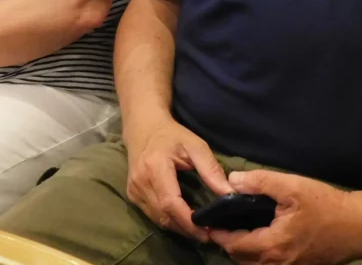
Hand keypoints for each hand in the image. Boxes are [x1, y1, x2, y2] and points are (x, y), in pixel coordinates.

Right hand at [124, 116, 232, 242]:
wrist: (143, 127)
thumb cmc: (171, 135)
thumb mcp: (195, 145)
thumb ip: (211, 169)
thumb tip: (229, 193)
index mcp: (155, 167)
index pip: (170, 203)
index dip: (188, 222)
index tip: (208, 231)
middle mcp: (140, 182)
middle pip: (164, 216)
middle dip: (187, 229)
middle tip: (208, 234)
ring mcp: (133, 190)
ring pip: (158, 220)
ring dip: (178, 228)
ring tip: (199, 229)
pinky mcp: (132, 195)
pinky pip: (152, 215)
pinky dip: (168, 221)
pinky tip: (183, 219)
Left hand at [208, 171, 361, 263]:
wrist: (360, 226)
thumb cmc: (326, 205)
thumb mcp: (292, 186)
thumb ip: (259, 182)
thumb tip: (231, 181)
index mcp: (273, 246)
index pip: (233, 245)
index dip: (218, 233)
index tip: (207, 220)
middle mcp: (278, 264)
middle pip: (240, 259)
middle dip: (228, 242)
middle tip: (219, 223)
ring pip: (254, 264)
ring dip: (242, 250)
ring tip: (235, 229)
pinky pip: (269, 264)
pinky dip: (258, 254)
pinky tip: (258, 236)